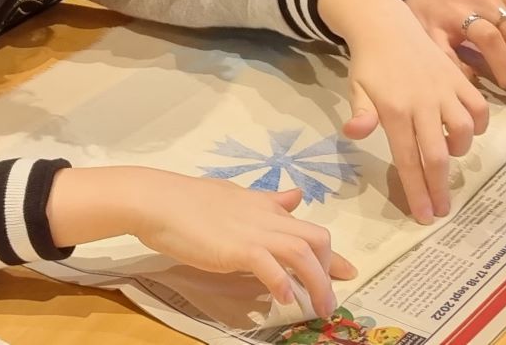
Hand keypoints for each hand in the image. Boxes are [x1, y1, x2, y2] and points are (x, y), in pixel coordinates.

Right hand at [51, 168, 356, 316]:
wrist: (158, 200)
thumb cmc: (188, 200)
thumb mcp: (235, 196)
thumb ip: (266, 201)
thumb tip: (294, 196)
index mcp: (265, 207)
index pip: (307, 228)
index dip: (330, 254)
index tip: (347, 271)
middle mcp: (267, 218)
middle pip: (316, 239)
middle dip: (330, 270)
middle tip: (331, 298)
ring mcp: (253, 232)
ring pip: (302, 254)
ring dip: (316, 283)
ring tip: (318, 308)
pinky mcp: (237, 248)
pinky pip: (270, 266)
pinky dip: (282, 283)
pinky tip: (284, 300)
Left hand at [316, 0, 490, 223]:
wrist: (385, 24)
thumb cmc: (369, 64)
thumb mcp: (357, 89)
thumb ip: (361, 113)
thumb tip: (354, 133)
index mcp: (395, 110)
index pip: (409, 159)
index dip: (418, 190)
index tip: (424, 216)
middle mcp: (423, 103)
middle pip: (437, 154)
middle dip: (440, 187)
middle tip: (442, 210)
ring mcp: (444, 90)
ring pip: (462, 131)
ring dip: (458, 152)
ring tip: (447, 159)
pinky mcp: (458, 78)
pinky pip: (478, 107)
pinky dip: (478, 125)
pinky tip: (467, 131)